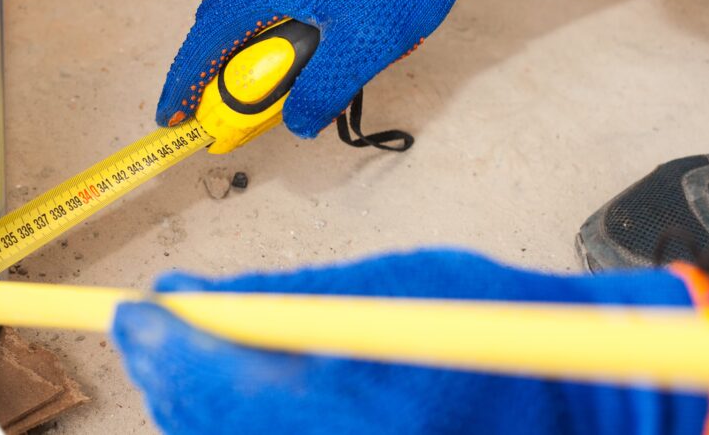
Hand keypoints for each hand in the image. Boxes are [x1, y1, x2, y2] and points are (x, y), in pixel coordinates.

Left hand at [113, 249, 705, 434]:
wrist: (576, 402)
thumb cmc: (493, 328)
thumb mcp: (385, 287)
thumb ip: (281, 299)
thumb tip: (196, 296)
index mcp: (345, 411)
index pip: (210, 380)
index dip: (158, 340)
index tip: (133, 307)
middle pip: (204, 427)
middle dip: (166, 372)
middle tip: (149, 325)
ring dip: (191, 402)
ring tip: (185, 352)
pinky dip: (229, 425)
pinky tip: (232, 395)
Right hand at [156, 0, 524, 137]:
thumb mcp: (361, 50)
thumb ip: (322, 90)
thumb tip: (297, 121)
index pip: (209, 37)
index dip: (187, 80)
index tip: (173, 113)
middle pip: (216, 23)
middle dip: (205, 70)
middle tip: (207, 110)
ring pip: (240, 13)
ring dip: (235, 55)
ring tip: (244, 92)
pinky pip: (264, 5)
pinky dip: (257, 38)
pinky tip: (279, 60)